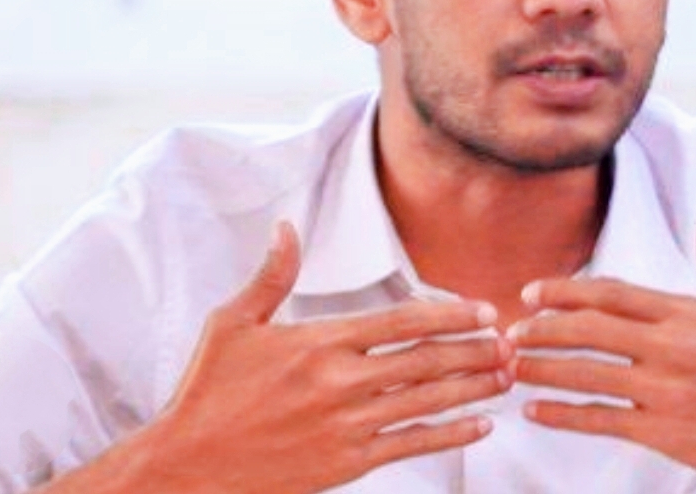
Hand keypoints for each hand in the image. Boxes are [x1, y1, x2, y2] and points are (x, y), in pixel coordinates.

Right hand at [136, 221, 511, 493]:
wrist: (184, 467)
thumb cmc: (207, 394)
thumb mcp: (232, 324)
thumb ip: (271, 276)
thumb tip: (285, 227)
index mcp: (320, 342)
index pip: (403, 321)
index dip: (451, 315)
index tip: (483, 311)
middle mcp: (340, 381)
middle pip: (427, 359)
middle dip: (476, 349)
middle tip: (511, 342)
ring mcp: (347, 424)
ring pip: (427, 399)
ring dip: (474, 387)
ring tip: (507, 376)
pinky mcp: (347, 463)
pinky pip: (412, 444)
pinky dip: (451, 434)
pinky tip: (480, 427)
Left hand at [508, 208, 695, 493]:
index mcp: (689, 313)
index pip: (613, 293)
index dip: (566, 291)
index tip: (532, 293)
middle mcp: (672, 347)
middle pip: (589, 329)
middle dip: (541, 328)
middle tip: (507, 330)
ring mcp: (667, 391)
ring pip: (588, 373)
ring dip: (542, 368)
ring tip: (510, 366)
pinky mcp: (666, 433)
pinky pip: (602, 420)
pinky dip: (564, 415)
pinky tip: (537, 411)